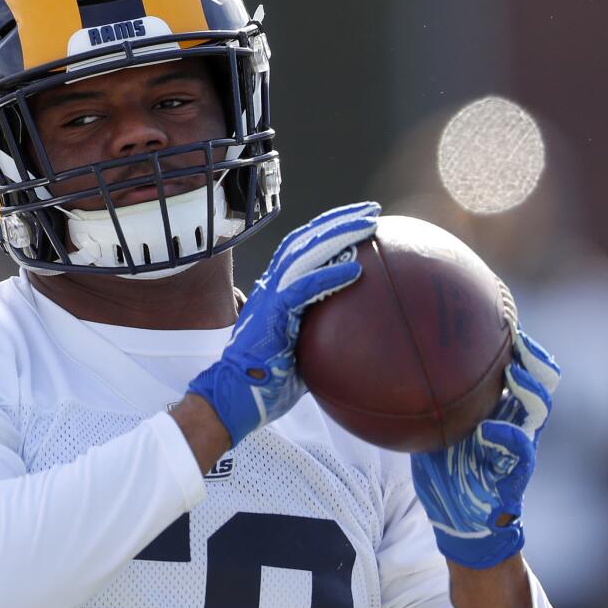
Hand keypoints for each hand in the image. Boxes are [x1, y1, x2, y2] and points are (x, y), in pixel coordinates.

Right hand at [188, 202, 379, 446]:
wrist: (234, 396)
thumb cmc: (268, 382)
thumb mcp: (302, 351)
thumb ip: (323, 335)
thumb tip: (359, 338)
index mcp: (276, 291)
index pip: (304, 249)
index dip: (329, 230)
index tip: (360, 221)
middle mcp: (271, 286)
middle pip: (306, 240)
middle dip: (339, 221)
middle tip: (372, 210)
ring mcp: (270, 297)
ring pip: (305, 253)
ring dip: (338, 235)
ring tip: (368, 224)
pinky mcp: (272, 314)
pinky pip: (304, 289)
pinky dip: (329, 276)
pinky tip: (355, 270)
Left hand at [409, 329, 560, 569]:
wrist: (460, 521)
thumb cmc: (447, 473)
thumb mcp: (432, 433)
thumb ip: (425, 406)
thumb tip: (386, 372)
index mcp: (498, 409)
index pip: (516, 367)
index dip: (515, 342)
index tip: (502, 315)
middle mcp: (514, 421)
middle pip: (540, 380)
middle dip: (534, 357)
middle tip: (517, 336)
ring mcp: (519, 446)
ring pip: (538, 409)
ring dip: (529, 389)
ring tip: (515, 372)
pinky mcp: (517, 474)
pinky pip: (521, 452)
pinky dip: (509, 437)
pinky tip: (491, 429)